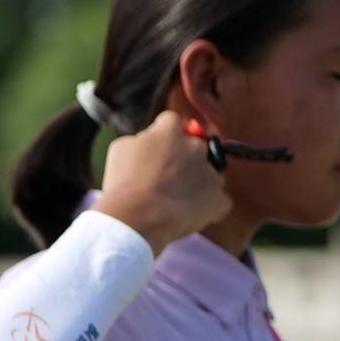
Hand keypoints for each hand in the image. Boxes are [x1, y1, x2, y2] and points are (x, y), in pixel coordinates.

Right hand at [96, 110, 230, 253]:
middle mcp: (196, 146)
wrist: (136, 218)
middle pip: (196, 147)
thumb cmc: (124, 184)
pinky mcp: (218, 199)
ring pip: (211, 174)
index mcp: (171, 130)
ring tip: (175, 200)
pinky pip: (219, 201)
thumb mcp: (120, 149)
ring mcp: (211, 173)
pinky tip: (190, 214)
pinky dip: (208, 207)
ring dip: (198, 182)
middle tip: (164, 177)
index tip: (156, 149)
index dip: (164, 136)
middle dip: (184, 159)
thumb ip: (140, 138)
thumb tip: (148, 140)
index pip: (172, 122)